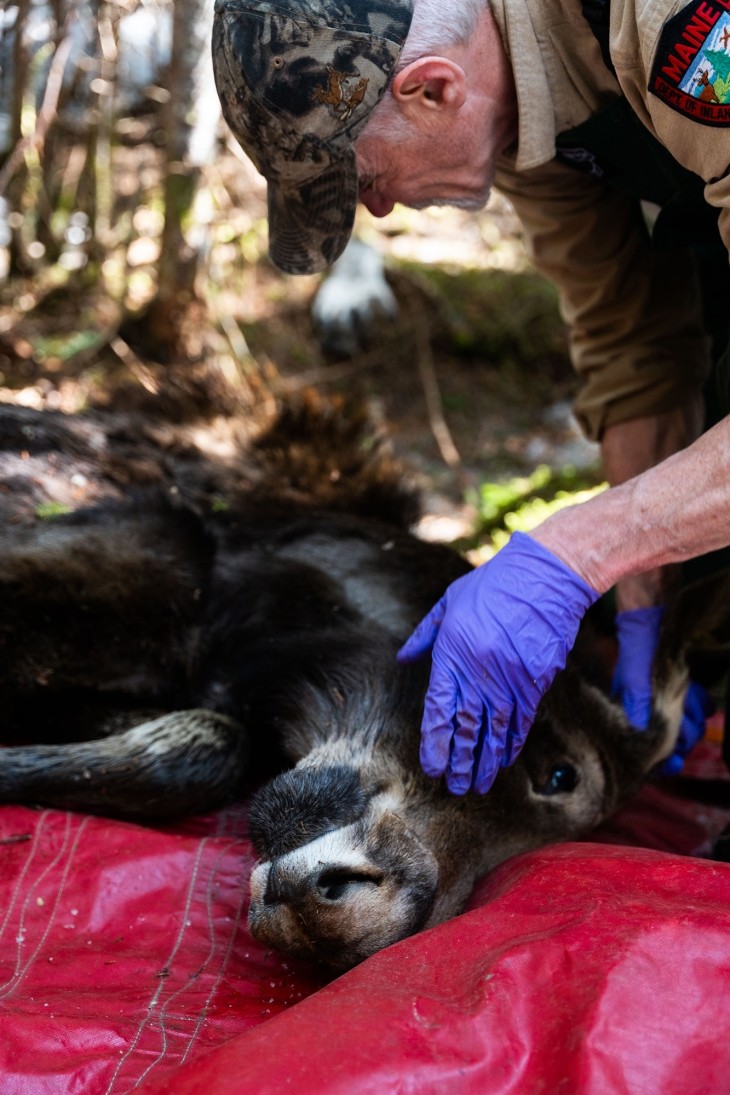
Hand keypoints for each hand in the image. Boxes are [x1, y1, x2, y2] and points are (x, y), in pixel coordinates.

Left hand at [397, 532, 598, 794]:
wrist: (544, 578)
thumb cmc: (492, 585)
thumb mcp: (449, 603)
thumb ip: (424, 635)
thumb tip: (404, 659)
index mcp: (453, 652)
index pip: (439, 708)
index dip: (435, 742)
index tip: (432, 766)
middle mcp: (480, 671)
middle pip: (466, 727)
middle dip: (459, 761)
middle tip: (455, 787)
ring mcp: (510, 678)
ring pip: (494, 730)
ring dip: (485, 761)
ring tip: (477, 785)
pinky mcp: (536, 680)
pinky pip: (521, 720)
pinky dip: (512, 742)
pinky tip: (504, 759)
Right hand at [612, 606, 713, 771]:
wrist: (652, 609)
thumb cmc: (639, 644)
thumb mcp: (635, 676)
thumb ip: (636, 702)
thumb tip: (642, 732)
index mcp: (630, 706)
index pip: (644, 741)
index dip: (658, 756)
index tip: (672, 766)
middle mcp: (646, 701)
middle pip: (668, 733)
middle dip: (681, 736)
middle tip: (689, 733)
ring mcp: (663, 691)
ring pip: (683, 719)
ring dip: (693, 719)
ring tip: (694, 710)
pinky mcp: (677, 679)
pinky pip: (694, 701)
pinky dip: (700, 703)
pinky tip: (701, 699)